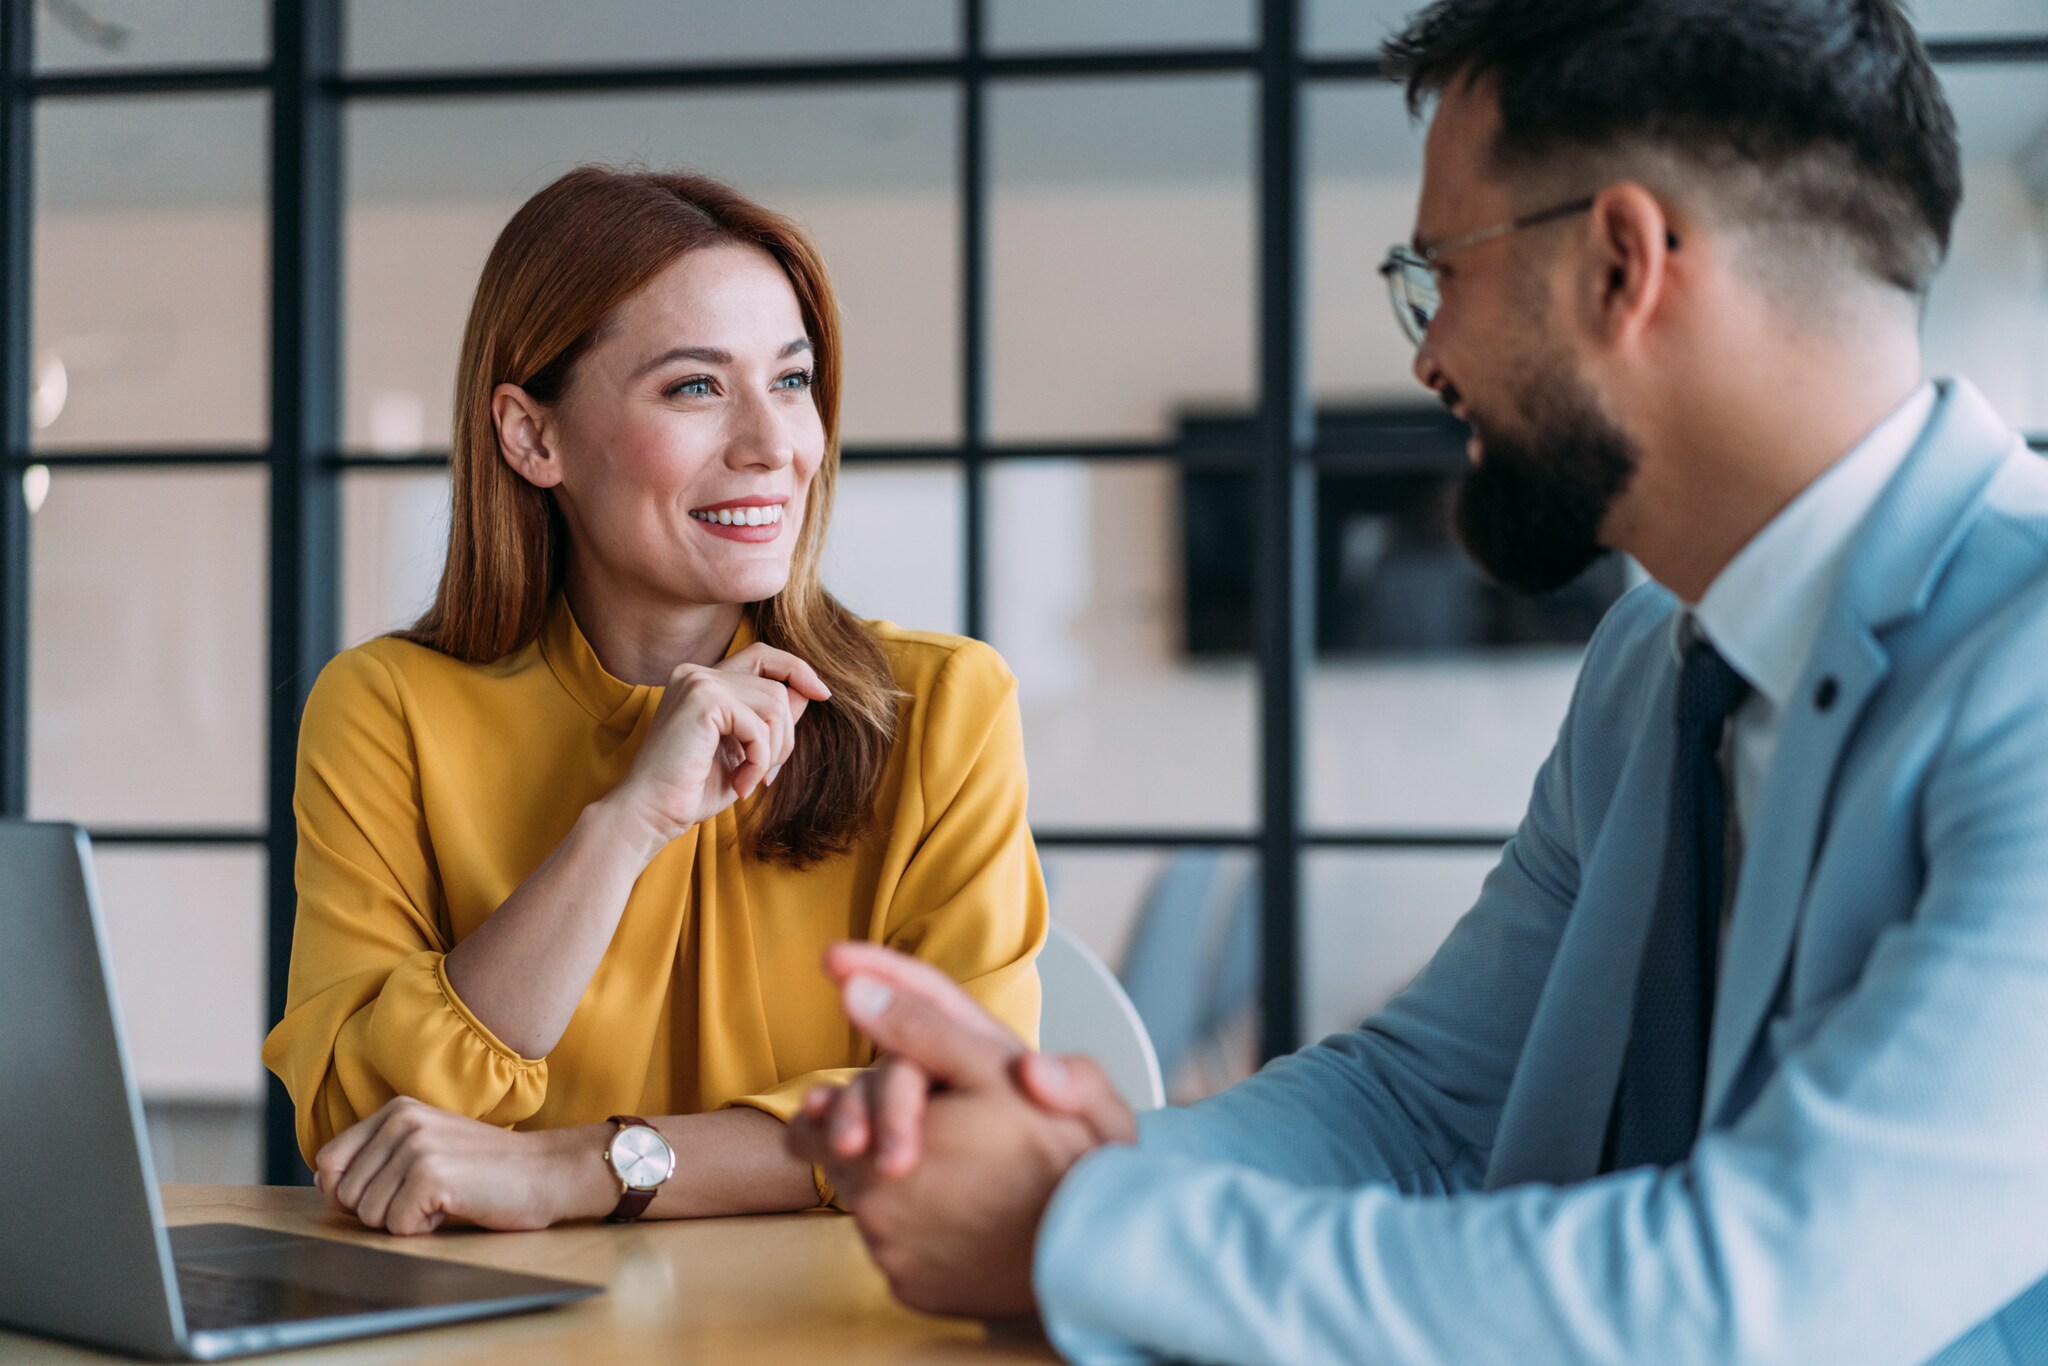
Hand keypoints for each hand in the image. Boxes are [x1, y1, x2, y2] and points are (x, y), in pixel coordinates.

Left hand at [314, 1097, 609, 1235]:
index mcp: (394, 1110)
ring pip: (368, 1217)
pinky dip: (425, 1229)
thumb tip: (324, 1183)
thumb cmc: (486, 1170)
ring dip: (406, 1220)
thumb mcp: (423, 1149)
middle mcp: (400, 1121)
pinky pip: (397, 1227)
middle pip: (345, 1197)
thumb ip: (373, 1159)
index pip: (327, 1164)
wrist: (546, 1172)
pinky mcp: (430, 1175)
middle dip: (384, 1209)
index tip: (399, 1187)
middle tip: (432, 1192)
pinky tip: (455, 1205)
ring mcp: (414, 1146)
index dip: (354, 1191)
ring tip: (446, 1196)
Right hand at [605, 642, 830, 850]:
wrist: (651, 813)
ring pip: (775, 706)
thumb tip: (807, 692)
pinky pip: (759, 727)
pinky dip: (759, 761)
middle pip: (775, 689)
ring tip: (749, 780)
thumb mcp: (743, 749)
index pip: (762, 655)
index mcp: (702, 680)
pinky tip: (741, 783)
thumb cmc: (692, 788)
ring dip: (771, 753)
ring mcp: (699, 682)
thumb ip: (769, 719)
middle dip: (783, 738)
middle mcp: (697, 672)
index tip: (822, 693)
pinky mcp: (703, 699)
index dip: (796, 669)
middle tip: (765, 775)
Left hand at [787, 944, 1135, 1318]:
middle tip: (912, 1134)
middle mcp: (875, 1209)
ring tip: (955, 1173)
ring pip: (871, 1209)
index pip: (814, 1126)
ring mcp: (893, 1257)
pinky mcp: (914, 1292)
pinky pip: (899, 1254)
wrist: (1099, 1244)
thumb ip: (915, 1025)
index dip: (836, 1107)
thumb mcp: (991, 1064)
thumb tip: (851, 991)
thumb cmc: (1054, 1147)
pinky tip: (964, 1215)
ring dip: (895, 1189)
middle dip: (869, 1143)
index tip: (840, 1103)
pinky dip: (921, 1234)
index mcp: (882, 1146)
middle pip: (842, 1165)